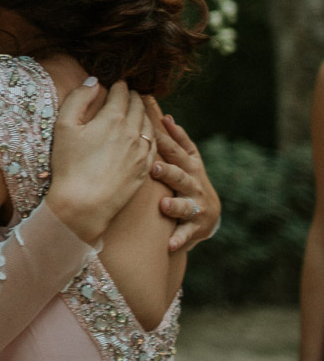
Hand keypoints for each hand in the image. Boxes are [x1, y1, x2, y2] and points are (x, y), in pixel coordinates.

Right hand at [47, 80, 154, 244]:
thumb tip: (93, 81)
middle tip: (130, 91)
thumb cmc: (69, 164)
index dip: (119, 84)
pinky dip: (150, 132)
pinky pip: (153, 144)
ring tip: (138, 108)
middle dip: (134, 96)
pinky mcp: (145, 168)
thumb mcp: (64, 126)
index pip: (121, 93)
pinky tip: (145, 133)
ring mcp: (141, 151)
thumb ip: (78, 98)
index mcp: (112, 118)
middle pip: (138, 106)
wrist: (84, 204)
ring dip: (144, 113)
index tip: (117, 81)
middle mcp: (132, 131)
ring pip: (148, 124)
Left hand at [144, 97, 220, 251]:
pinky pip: (186, 234)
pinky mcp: (195, 227)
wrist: (208, 215)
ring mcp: (196, 205)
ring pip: (186, 204)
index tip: (151, 127)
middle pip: (181, 175)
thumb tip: (165, 116)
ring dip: (175, 205)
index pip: (176, 148)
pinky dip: (179, 239)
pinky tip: (169, 244)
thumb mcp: (186, 159)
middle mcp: (194, 183)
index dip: (165, 138)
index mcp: (189, 164)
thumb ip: (176, 139)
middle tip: (154, 167)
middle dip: (168, 171)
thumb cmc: (188, 179)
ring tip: (164, 205)